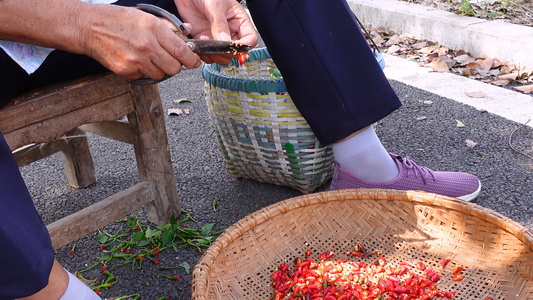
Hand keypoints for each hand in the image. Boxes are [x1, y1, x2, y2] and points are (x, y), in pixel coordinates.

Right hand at [80, 4, 200, 79]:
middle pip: (174, 68)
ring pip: (161, 75)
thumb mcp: (145, 16)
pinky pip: (145, 77)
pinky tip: (136, 60)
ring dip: (159, 69)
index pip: (182, 51)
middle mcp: (147, 46)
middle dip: (175, 65)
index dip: (192, 60)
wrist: (89, 27)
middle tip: (169, 59)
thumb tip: (186, 37)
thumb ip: (167, 28)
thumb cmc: (118, 20)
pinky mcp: (127, 71)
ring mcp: (136, 60)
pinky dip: (144, 71)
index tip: (194, 62)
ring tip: (149, 57)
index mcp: (154, 29)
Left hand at [176, 0, 257, 64]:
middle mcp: (230, 31)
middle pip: (236, 52)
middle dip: (228, 53)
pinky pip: (208, 54)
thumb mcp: (216, 5)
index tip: (233, 47)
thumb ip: (220, 25)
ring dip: (215, 56)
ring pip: (222, 56)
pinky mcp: (204, 39)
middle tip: (218, 49)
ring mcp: (217, 37)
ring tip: (208, 47)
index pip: (250, 40)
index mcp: (239, 21)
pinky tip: (200, 46)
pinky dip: (203, 54)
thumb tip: (225, 42)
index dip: (243, 46)